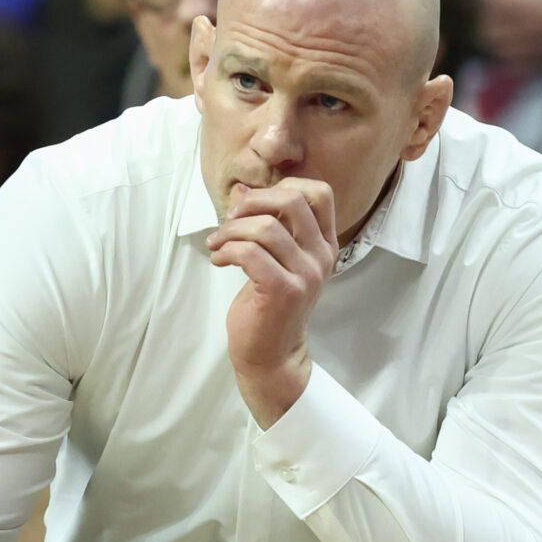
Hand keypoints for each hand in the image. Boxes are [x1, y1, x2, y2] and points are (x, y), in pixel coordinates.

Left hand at [209, 178, 337, 426]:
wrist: (272, 355)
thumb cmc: (270, 305)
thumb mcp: (275, 259)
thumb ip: (267, 223)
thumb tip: (242, 189)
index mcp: (324, 244)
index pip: (319, 192)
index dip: (283, 186)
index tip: (253, 205)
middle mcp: (321, 256)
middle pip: (293, 199)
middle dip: (253, 201)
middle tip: (230, 218)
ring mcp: (306, 274)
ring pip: (264, 227)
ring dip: (230, 230)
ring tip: (217, 245)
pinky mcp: (283, 291)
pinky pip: (250, 253)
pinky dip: (227, 251)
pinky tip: (219, 260)